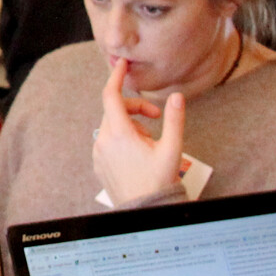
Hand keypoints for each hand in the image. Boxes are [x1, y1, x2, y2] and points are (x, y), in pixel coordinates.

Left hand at [93, 57, 185, 205]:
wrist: (145, 212)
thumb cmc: (158, 181)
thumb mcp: (172, 149)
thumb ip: (175, 120)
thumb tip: (176, 97)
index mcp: (119, 134)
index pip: (111, 96)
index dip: (115, 77)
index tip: (120, 64)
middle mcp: (104, 141)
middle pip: (115, 110)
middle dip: (135, 108)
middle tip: (156, 118)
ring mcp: (98, 153)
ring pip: (112, 126)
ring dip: (130, 125)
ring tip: (149, 142)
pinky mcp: (98, 163)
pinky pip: (107, 141)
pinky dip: (121, 138)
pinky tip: (137, 153)